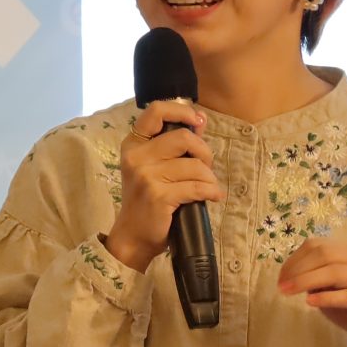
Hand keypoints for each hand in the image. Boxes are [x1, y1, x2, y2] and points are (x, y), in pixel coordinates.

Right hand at [101, 99, 223, 272]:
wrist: (133, 236)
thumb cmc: (147, 200)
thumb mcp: (152, 167)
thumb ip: (172, 145)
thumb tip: (200, 120)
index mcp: (133, 144)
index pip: (156, 111)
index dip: (182, 111)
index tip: (198, 121)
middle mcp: (136, 157)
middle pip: (183, 137)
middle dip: (204, 152)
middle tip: (205, 167)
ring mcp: (146, 176)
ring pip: (195, 166)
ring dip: (209, 177)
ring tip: (208, 187)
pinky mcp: (159, 196)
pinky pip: (197, 187)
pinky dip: (211, 191)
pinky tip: (213, 196)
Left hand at [276, 237, 346, 346]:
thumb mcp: (330, 290)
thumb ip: (315, 279)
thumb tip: (292, 275)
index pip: (319, 245)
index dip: (295, 259)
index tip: (281, 276)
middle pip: (326, 253)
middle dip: (298, 268)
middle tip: (282, 285)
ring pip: (336, 271)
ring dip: (307, 280)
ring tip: (289, 292)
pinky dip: (327, 297)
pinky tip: (310, 301)